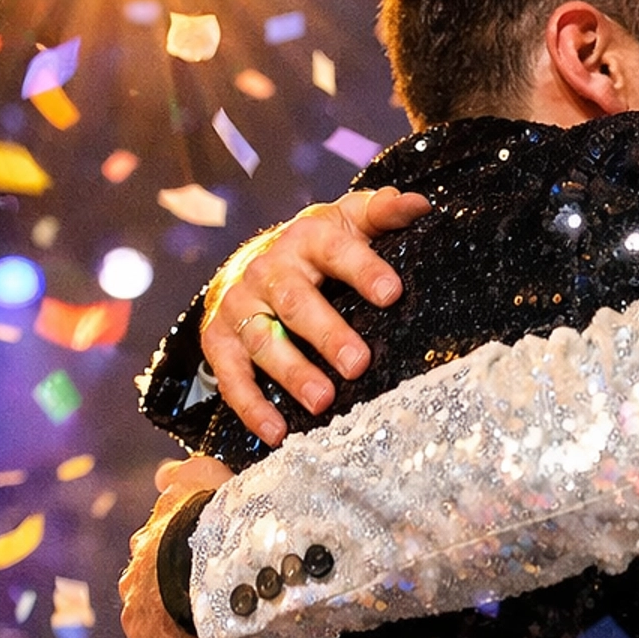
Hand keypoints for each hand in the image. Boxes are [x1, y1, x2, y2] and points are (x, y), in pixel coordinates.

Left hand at [120, 456, 233, 637]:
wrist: (201, 550)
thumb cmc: (208, 510)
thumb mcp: (198, 476)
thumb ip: (183, 473)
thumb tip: (165, 471)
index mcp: (148, 548)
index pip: (152, 565)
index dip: (168, 575)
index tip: (182, 586)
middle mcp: (135, 587)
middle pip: (147, 607)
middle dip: (164, 619)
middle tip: (192, 633)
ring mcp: (141, 627)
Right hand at [201, 187, 430, 445]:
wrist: (250, 262)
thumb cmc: (317, 247)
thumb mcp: (348, 220)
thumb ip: (383, 212)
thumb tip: (420, 205)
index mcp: (306, 239)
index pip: (336, 250)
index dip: (362, 269)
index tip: (391, 293)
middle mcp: (267, 270)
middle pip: (295, 302)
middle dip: (327, 333)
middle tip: (358, 363)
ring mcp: (238, 306)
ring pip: (262, 340)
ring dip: (291, 373)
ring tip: (323, 401)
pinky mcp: (218, 340)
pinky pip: (231, 376)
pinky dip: (252, 406)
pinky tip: (278, 432)